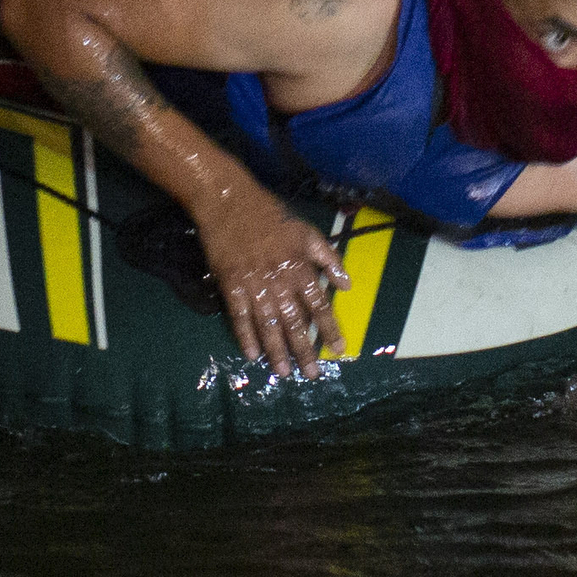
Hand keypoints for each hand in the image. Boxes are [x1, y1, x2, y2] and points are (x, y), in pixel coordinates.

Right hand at [194, 186, 350, 377]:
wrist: (229, 202)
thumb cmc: (271, 215)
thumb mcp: (307, 231)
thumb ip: (328, 258)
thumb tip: (347, 285)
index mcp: (300, 267)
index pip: (320, 305)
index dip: (330, 329)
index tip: (339, 350)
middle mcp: (279, 281)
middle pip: (295, 322)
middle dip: (304, 350)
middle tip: (311, 374)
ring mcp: (254, 285)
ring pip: (268, 325)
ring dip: (277, 350)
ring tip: (283, 373)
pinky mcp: (231, 285)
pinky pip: (239, 316)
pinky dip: (245, 336)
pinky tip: (251, 354)